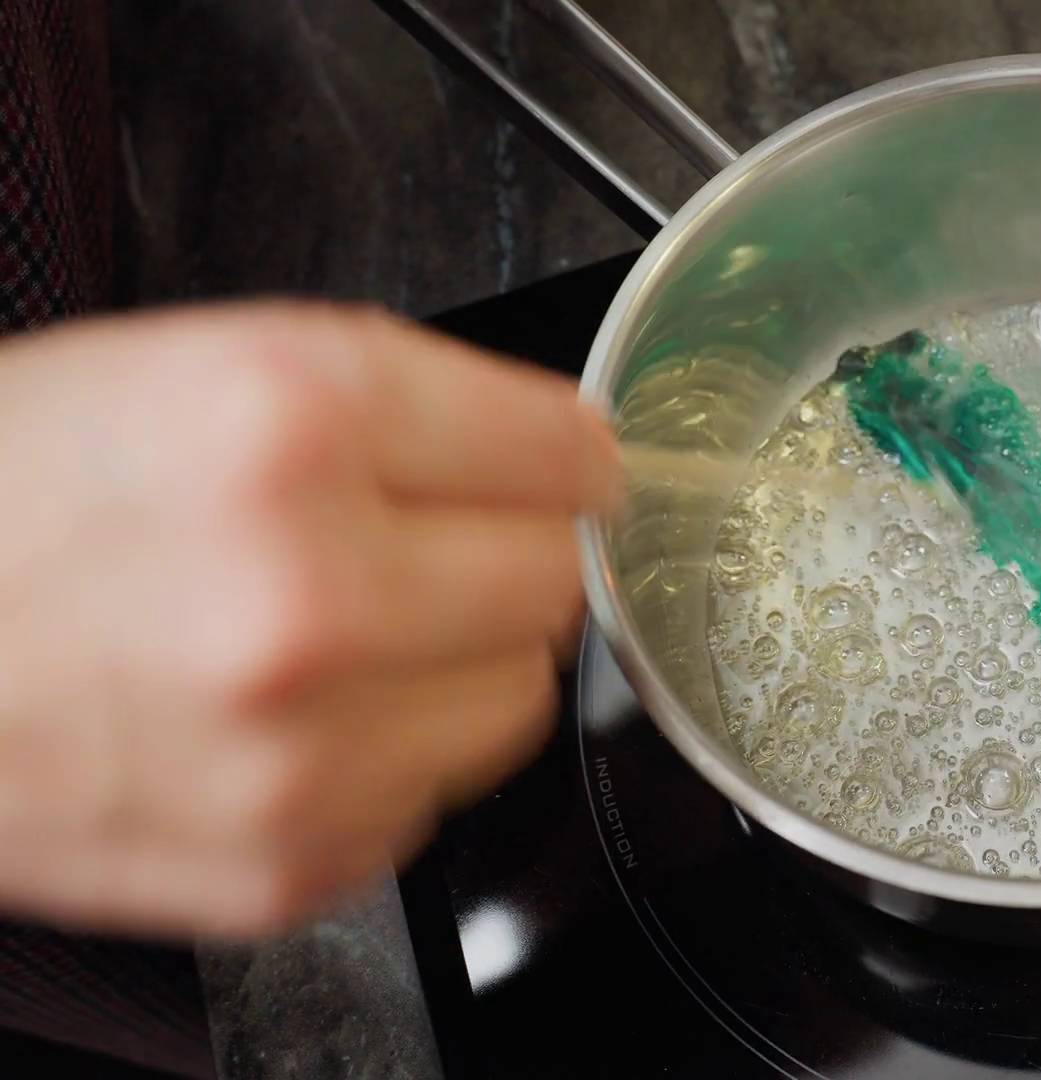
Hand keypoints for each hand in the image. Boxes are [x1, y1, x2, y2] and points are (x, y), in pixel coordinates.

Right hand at [0, 301, 622, 938]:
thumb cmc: (5, 504)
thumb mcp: (190, 371)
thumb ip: (400, 407)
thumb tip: (559, 459)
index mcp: (286, 425)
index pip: (559, 450)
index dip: (569, 457)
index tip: (569, 468)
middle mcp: (306, 593)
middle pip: (549, 584)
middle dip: (505, 558)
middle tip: (424, 549)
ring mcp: (298, 750)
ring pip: (514, 703)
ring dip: (457, 665)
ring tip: (338, 637)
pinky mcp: (283, 861)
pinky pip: (429, 798)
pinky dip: (386, 756)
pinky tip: (284, 716)